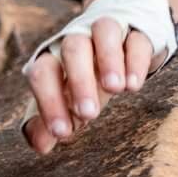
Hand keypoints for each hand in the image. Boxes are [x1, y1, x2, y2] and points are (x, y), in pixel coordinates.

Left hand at [24, 17, 158, 155]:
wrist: (118, 39)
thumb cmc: (83, 75)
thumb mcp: (65, 98)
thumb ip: (48, 122)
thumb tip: (39, 145)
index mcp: (53, 56)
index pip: (42, 72)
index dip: (48, 101)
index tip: (62, 132)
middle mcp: (78, 38)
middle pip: (72, 49)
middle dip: (79, 80)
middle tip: (89, 114)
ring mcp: (108, 32)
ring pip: (104, 32)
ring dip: (108, 59)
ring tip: (115, 89)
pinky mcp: (137, 33)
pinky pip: (136, 39)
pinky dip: (135, 60)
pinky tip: (133, 85)